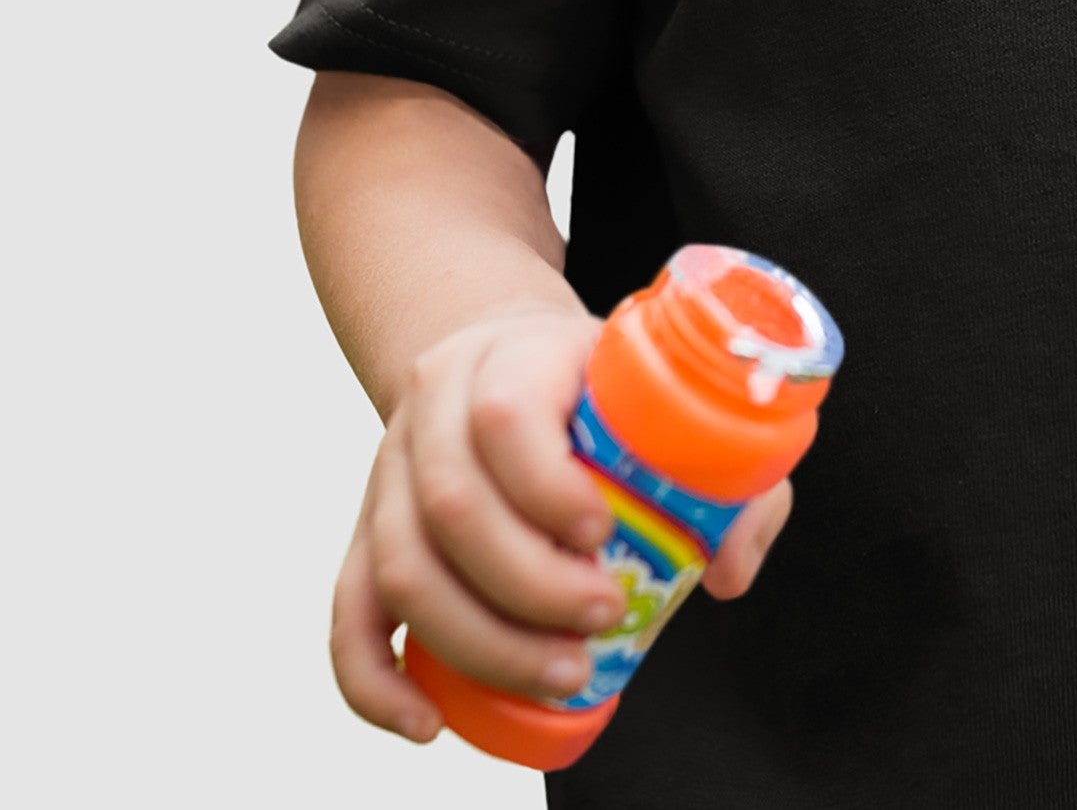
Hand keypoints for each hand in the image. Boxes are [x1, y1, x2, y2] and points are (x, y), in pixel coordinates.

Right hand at [329, 309, 795, 741]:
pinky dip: (375, 679)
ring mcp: (390, 472)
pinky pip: (348, 613)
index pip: (506, 415)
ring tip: (559, 673)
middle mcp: (435, 410)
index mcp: (512, 356)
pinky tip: (425, 722)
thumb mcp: (660, 393)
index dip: (549, 486)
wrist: (503, 353)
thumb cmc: (595, 385)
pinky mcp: (366, 531)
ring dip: (478, 639)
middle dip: (529, 585)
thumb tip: (728, 568)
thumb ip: (724, 471)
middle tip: (602, 618)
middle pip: (450, 505)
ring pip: (400, 566)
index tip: (604, 534)